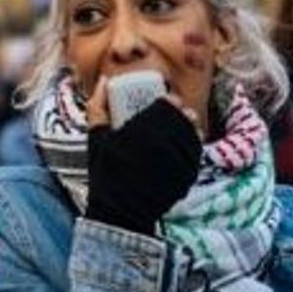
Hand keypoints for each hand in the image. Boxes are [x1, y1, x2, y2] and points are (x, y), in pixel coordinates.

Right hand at [84, 97, 202, 233]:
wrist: (121, 210)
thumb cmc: (106, 173)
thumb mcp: (97, 137)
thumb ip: (98, 105)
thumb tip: (105, 80)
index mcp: (147, 126)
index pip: (169, 103)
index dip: (168, 100)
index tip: (162, 103)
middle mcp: (168, 140)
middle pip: (184, 116)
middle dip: (179, 113)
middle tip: (170, 116)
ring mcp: (182, 158)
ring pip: (194, 133)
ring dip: (188, 128)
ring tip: (177, 131)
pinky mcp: (190, 174)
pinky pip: (196, 153)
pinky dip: (192, 147)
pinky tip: (182, 148)